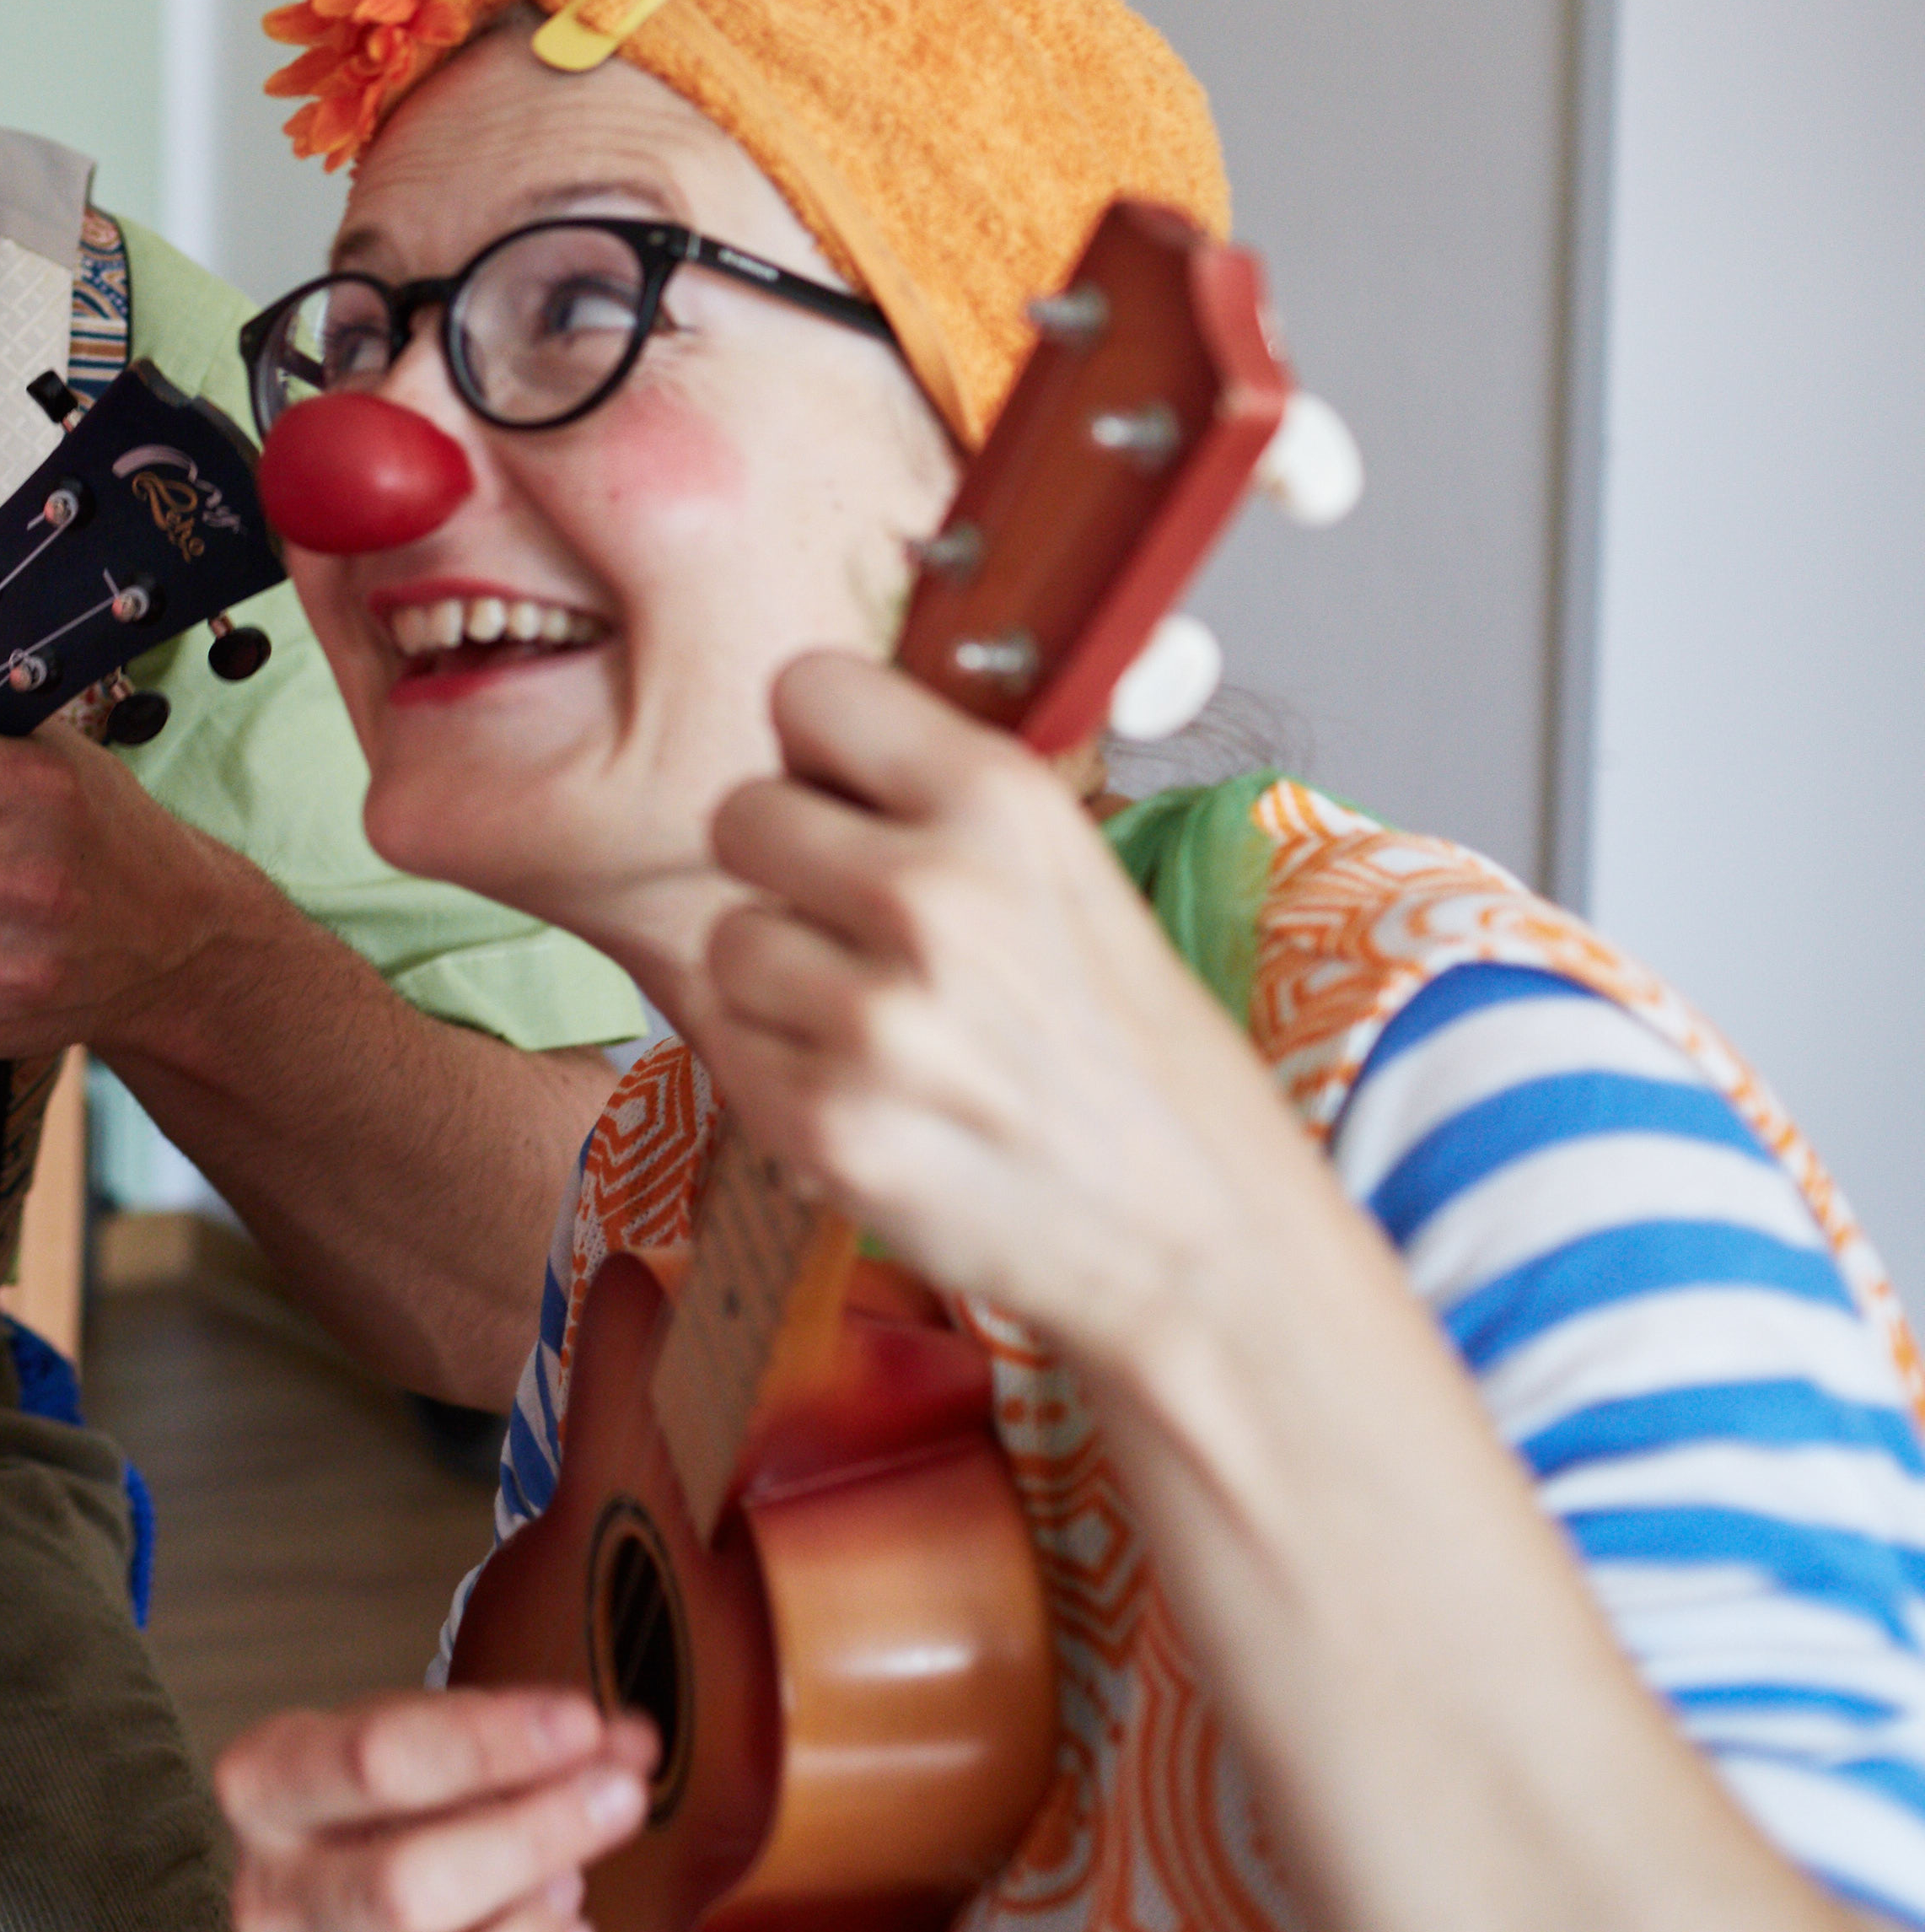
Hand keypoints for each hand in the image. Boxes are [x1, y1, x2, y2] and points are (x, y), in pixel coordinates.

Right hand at [217, 1688, 654, 1931]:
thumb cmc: (398, 1815)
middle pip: (405, 1886)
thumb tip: (626, 1741)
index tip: (582, 1724)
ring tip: (569, 1883)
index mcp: (264, 1786)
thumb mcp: (432, 1748)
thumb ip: (523, 1738)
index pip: (373, 1761)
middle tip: (617, 1799)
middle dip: (532, 1838)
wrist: (359, 1930)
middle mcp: (273, 1897)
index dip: (489, 1743)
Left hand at [696, 651, 1308, 1355]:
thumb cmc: (1139, 1061)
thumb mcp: (1075, 880)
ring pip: (727, 942)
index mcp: (1003, 804)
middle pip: (738, 814)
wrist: (1204, 1244)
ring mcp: (872, 1017)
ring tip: (881, 1030)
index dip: (816, 748)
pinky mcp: (824, 1124)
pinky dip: (779, 1076)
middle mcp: (930, 893)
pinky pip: (728, 1050)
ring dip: (780, 985)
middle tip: (860, 931)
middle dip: (784, 870)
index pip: (806, 687)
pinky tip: (873, 1098)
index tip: (846, 795)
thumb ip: (940, 806)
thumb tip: (809, 744)